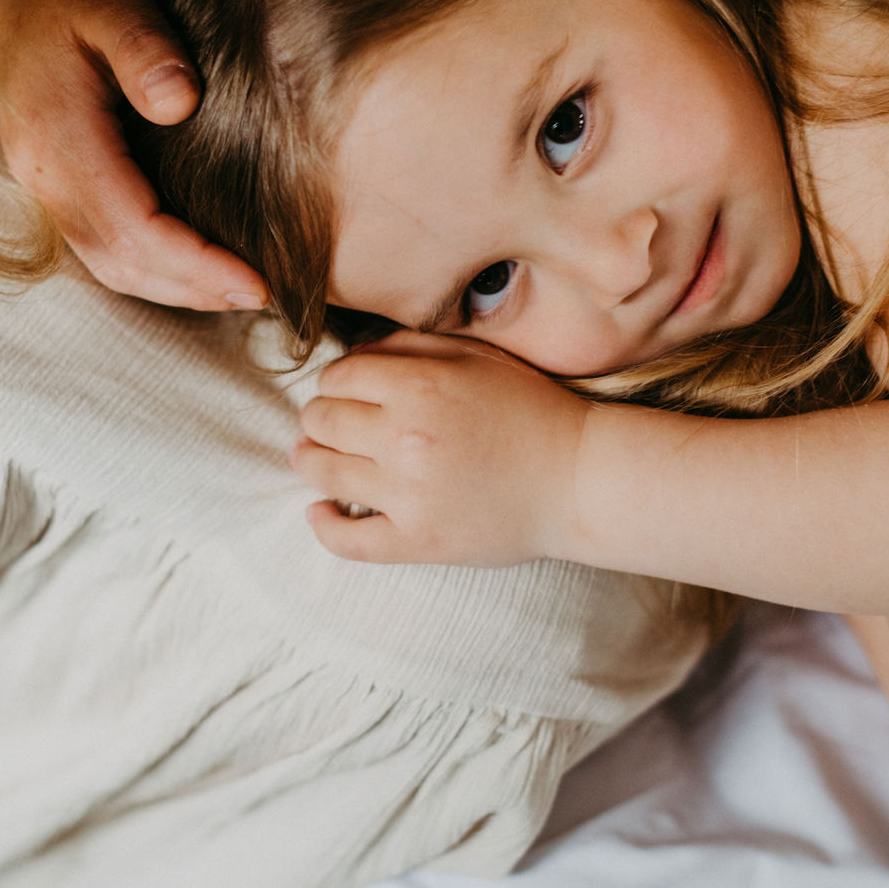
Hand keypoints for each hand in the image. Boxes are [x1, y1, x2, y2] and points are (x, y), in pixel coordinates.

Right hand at [0, 0, 265, 309]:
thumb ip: (144, 49)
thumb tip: (181, 102)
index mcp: (59, 142)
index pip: (134, 232)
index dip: (197, 265)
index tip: (256, 280)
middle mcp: (45, 176)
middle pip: (121, 263)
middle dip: (193, 290)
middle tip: (261, 296)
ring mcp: (44, 179)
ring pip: (107, 261)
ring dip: (173, 285)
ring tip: (235, 290)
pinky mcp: (54, 172)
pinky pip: (100, 239)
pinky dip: (149, 262)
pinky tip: (188, 257)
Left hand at [290, 331, 588, 565]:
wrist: (578, 478)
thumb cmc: (530, 408)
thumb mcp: (476, 357)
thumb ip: (410, 345)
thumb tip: (351, 357)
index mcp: (421, 386)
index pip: (337, 376)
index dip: (334, 380)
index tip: (344, 389)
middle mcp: (408, 438)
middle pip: (321, 421)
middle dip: (319, 416)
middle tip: (328, 422)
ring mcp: (409, 495)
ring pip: (323, 473)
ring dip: (309, 460)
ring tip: (310, 457)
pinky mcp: (418, 542)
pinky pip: (347, 539)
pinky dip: (322, 525)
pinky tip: (318, 511)